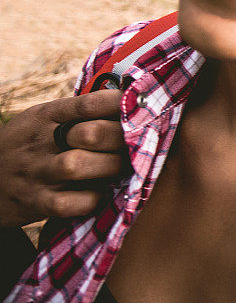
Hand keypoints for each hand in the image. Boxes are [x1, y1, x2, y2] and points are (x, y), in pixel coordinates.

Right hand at [0, 90, 127, 227]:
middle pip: (89, 134)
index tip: (141, 107)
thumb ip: (78, 112)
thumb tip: (129, 98)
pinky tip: (100, 194)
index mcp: (46, 115)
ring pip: (78, 166)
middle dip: (121, 138)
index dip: (119, 104)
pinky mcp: (35, 203)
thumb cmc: (26, 144)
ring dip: (109, 167)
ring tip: (123, 168)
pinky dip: (90, 200)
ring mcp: (37, 173)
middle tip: (138, 143)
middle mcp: (41, 141)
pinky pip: (68, 204)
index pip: (87, 103)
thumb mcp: (42, 118)